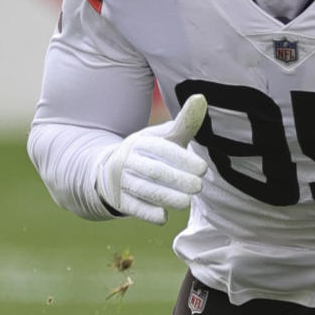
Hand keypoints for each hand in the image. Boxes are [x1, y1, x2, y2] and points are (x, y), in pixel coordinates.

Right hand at [96, 94, 207, 224]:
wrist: (112, 172)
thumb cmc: (151, 154)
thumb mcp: (165, 138)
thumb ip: (184, 123)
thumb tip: (201, 98)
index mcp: (141, 142)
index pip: (162, 150)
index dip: (183, 159)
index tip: (202, 168)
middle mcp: (129, 160)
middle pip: (155, 171)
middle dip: (178, 180)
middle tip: (198, 187)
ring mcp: (122, 181)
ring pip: (145, 190)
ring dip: (168, 197)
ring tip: (187, 202)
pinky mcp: (119, 201)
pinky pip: (134, 208)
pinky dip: (149, 213)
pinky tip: (164, 217)